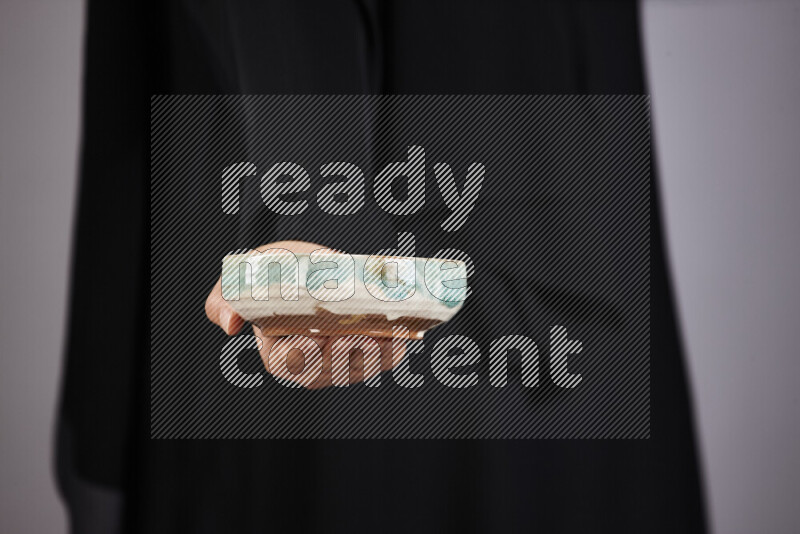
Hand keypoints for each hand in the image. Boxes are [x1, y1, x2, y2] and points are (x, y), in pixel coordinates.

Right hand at [205, 240, 405, 388]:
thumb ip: (226, 298)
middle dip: (351, 356)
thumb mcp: (244, 277)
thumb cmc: (272, 272)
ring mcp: (338, 363)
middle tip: (366, 336)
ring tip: (389, 337)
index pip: (293, 362)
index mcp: (277, 353)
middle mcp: (308, 366)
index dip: (311, 354)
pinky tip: (401, 336)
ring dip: (377, 355)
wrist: (308, 264)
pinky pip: (380, 360)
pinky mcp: (364, 354)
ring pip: (359, 368)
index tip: (326, 337)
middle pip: (332, 369)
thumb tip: (229, 323)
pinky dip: (392, 351)